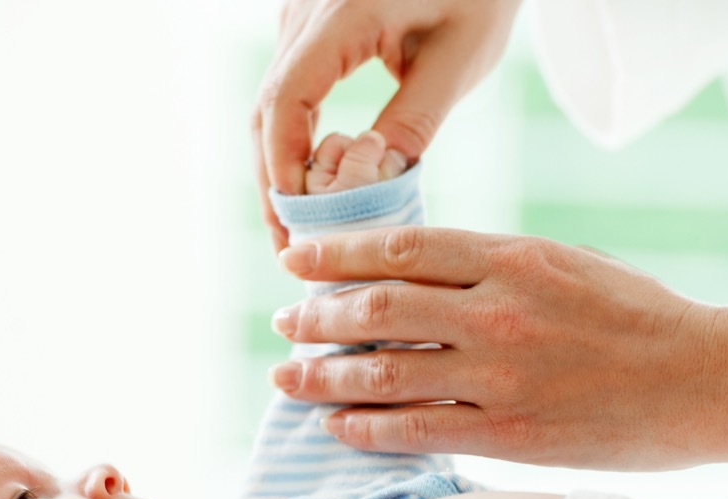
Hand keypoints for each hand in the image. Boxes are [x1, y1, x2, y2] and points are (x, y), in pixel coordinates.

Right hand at [253, 0, 519, 249]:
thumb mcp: (461, 55)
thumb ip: (416, 119)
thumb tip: (374, 186)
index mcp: (343, 12)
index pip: (287, 98)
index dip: (284, 166)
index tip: (298, 221)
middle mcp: (306, 12)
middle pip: (266, 110)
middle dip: (274, 184)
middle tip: (290, 247)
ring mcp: (300, 18)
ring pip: (270, 106)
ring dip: (279, 169)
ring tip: (297, 229)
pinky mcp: (307, 29)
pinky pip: (287, 93)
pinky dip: (292, 143)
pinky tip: (309, 186)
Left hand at [270, 228, 727, 468]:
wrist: (703, 380)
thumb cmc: (636, 314)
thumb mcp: (565, 261)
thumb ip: (491, 264)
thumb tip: (415, 272)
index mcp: (511, 258)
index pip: (399, 249)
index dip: (336, 254)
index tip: (295, 260)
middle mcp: (497, 312)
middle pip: (377, 308)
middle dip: (316, 316)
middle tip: (284, 322)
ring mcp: (501, 376)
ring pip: (385, 373)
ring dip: (323, 376)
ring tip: (287, 377)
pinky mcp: (509, 434)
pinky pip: (416, 430)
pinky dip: (365, 427)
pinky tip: (335, 425)